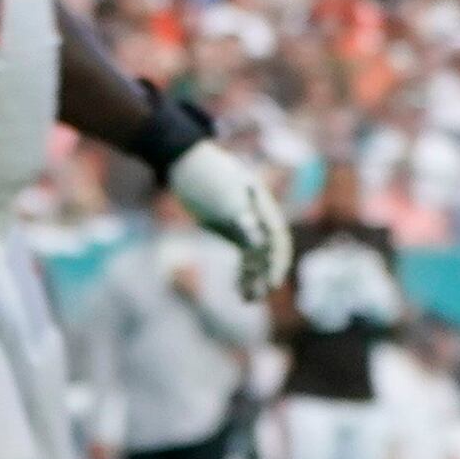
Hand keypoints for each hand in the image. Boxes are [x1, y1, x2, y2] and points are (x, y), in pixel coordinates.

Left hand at [163, 137, 291, 300]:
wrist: (182, 159)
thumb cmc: (201, 173)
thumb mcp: (221, 195)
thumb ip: (240, 219)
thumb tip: (257, 244)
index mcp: (261, 203)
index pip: (277, 238)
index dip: (276, 263)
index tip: (270, 284)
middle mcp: (258, 213)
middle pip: (269, 250)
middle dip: (265, 274)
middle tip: (255, 297)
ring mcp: (246, 220)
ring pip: (257, 255)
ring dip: (254, 277)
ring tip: (246, 299)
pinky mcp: (231, 227)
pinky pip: (244, 253)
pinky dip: (244, 271)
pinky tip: (240, 288)